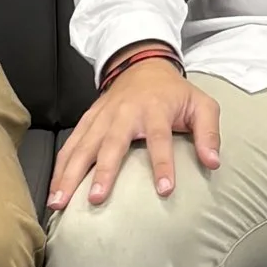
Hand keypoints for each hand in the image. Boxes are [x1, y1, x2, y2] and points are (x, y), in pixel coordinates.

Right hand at [48, 59, 222, 211]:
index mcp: (155, 109)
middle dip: (103, 172)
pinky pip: (71, 144)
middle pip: (112, 144)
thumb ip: (209, 133)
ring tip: (59, 201)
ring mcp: (102, 117)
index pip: (159, 138)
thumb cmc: (175, 93)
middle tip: (95, 199)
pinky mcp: (88, 120)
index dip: (162, 163)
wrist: (143, 65)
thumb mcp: (202, 105)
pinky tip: (54, 189)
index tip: (164, 190)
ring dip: (70, 174)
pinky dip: (60, 166)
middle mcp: (124, 113)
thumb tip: (213, 162)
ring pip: (83, 146)